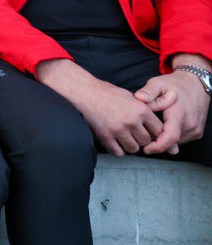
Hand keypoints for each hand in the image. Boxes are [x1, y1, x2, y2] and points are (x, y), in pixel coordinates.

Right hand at [38, 59, 161, 155]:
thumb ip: (143, 110)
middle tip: (135, 136)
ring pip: (134, 149)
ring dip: (130, 146)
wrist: (85, 92)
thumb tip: (154, 124)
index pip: (159, 130)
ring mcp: (118, 129)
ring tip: (124, 139)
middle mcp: (132, 121)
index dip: (156, 133)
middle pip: (147, 141)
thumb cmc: (107, 92)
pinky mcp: (105, 136)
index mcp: (141, 110)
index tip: (150, 134)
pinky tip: (115, 144)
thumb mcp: (131, 96)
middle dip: (142, 140)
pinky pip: (118, 152)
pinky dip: (118, 151)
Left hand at [135, 62, 210, 154]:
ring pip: (176, 142)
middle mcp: (190, 124)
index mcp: (179, 114)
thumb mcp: (158, 83)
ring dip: (165, 140)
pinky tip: (163, 129)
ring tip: (152, 130)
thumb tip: (139, 98)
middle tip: (144, 136)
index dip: (157, 146)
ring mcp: (195, 129)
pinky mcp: (197, 132)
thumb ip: (148, 91)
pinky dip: (172, 138)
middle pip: (172, 142)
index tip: (146, 149)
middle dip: (157, 143)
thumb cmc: (175, 84)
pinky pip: (182, 139)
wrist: (196, 84)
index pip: (170, 137)